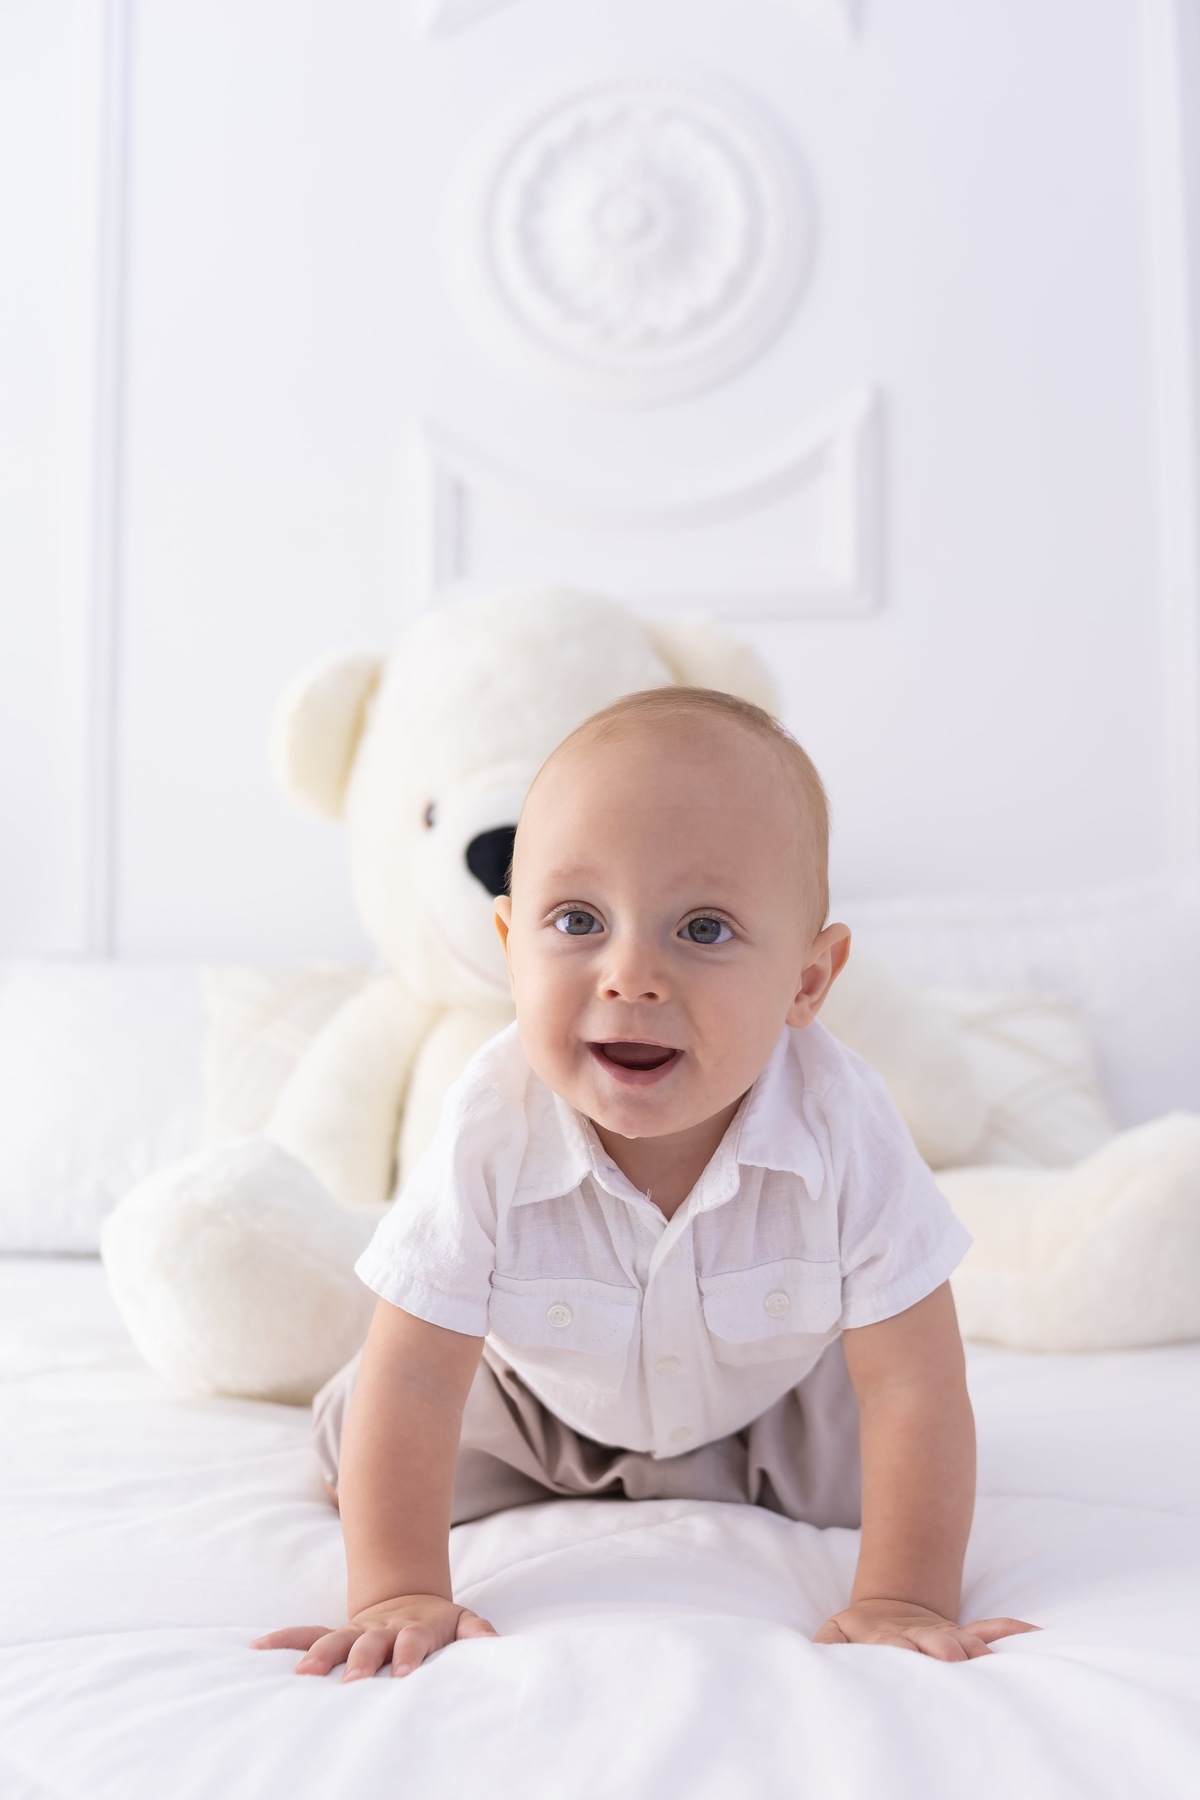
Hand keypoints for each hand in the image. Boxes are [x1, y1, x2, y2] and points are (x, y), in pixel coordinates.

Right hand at [250, 1593, 498, 1680]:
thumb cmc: (438, 1624)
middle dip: (360, 1660)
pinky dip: (285, 1639)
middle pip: (370, 1642)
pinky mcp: (338, 1634)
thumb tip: (495, 1643)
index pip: (413, 1640)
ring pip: (335, 1639)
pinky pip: (307, 1633)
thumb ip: (476, 1631)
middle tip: (350, 1682)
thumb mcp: (462, 1622)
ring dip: (319, 1653)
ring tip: (301, 1672)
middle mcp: (382, 1629)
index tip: (404, 1674)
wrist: (409, 1601)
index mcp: (414, 1628)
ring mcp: (357, 1630)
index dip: (409, 1654)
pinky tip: (258, 1647)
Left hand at [812, 1597, 1041, 1660]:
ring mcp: (943, 1636)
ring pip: (966, 1639)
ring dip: (979, 1647)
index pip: (895, 1643)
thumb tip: (819, 1651)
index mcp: (888, 1637)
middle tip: (954, 1659)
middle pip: (935, 1640)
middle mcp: (921, 1636)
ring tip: (995, 1658)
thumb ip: (827, 1644)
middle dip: (944, 1648)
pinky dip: (1010, 1631)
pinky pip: (990, 1630)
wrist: (881, 1618)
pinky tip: (1034, 1633)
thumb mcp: (833, 1637)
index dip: (900, 1648)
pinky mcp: (960, 1639)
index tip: (908, 1653)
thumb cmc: (855, 1639)